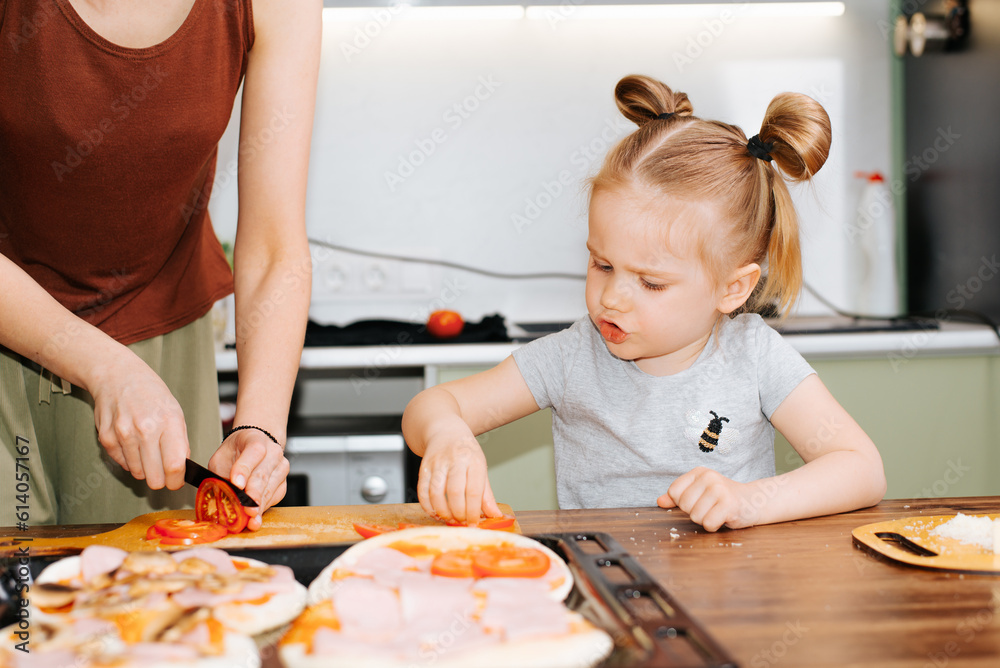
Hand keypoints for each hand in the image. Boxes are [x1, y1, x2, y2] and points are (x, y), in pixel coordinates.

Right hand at [90, 354, 189, 490]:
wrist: (117, 375)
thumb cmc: (150, 394)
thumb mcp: (175, 412)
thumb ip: (180, 441)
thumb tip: (182, 468)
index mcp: (168, 422)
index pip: (175, 466)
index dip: (176, 481)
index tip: (176, 482)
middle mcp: (145, 429)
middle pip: (155, 477)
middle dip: (161, 480)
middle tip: (163, 472)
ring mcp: (123, 434)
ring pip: (138, 474)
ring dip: (144, 468)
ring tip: (147, 449)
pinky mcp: (106, 439)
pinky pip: (122, 465)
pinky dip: (129, 460)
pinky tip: (132, 443)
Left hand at [209, 429, 289, 530]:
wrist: (254, 446)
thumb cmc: (236, 451)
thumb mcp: (221, 457)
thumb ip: (219, 475)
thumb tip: (218, 497)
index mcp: (255, 439)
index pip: (253, 451)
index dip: (244, 469)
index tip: (236, 484)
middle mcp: (272, 452)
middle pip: (263, 475)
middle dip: (254, 495)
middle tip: (248, 510)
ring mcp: (281, 467)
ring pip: (270, 489)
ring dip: (260, 506)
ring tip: (252, 520)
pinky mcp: (283, 482)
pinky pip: (275, 497)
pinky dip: (264, 508)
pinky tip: (256, 516)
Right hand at [417, 429, 501, 524]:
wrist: (444, 430)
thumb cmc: (465, 452)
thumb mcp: (480, 467)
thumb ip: (486, 494)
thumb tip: (494, 515)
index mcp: (474, 461)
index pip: (474, 490)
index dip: (473, 511)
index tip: (474, 523)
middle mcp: (455, 460)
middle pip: (455, 492)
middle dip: (458, 513)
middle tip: (461, 522)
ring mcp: (437, 463)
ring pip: (436, 493)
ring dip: (442, 511)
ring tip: (449, 518)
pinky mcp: (423, 468)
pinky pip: (422, 491)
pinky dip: (428, 506)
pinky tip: (435, 512)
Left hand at [656, 467, 759, 531]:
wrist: (753, 501)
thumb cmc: (722, 499)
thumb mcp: (699, 493)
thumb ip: (677, 497)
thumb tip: (659, 502)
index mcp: (699, 472)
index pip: (673, 492)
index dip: (682, 502)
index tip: (698, 500)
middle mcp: (709, 477)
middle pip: (684, 506)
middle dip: (695, 512)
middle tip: (710, 507)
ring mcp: (719, 489)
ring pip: (695, 517)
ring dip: (705, 520)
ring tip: (717, 512)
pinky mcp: (729, 504)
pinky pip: (708, 524)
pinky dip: (714, 526)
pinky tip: (723, 518)